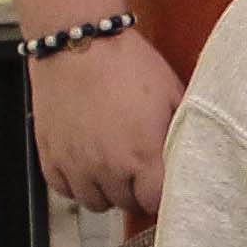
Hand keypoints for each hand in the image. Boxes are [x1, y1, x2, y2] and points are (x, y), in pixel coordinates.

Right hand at [29, 29, 184, 216]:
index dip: (162, 193)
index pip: (156, 203)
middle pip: (127, 204)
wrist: (78, 42)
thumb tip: (196, 154)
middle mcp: (108, 168)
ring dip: (107, 190)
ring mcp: (75, 165)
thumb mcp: (171, 93)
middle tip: (139, 167)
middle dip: (136, 189)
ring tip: (113, 166)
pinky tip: (86, 163)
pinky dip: (76, 182)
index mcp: (143, 155)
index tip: (162, 182)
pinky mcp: (50, 156)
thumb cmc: (127, 62)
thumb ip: (183, 130)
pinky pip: (64, 190)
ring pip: (95, 202)